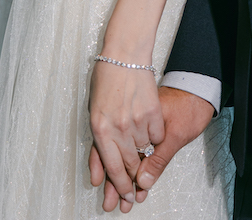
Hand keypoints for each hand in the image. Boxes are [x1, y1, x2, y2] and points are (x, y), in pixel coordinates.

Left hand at [88, 62, 164, 211]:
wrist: (124, 55)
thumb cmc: (105, 80)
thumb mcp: (94, 114)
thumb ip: (98, 147)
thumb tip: (97, 177)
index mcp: (100, 129)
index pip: (113, 168)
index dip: (120, 187)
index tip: (126, 196)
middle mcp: (118, 128)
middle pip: (130, 165)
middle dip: (132, 182)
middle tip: (135, 193)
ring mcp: (137, 120)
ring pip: (144, 152)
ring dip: (143, 159)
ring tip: (141, 160)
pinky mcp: (153, 112)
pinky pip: (157, 136)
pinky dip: (154, 139)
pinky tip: (149, 135)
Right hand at [90, 86, 214, 212]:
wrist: (198, 90)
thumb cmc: (189, 107)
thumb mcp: (177, 134)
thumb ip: (160, 158)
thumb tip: (143, 181)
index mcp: (138, 121)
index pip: (121, 152)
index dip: (118, 176)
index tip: (122, 194)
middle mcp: (133, 123)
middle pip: (118, 156)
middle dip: (114, 182)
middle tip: (111, 202)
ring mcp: (137, 126)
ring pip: (122, 155)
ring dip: (119, 178)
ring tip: (117, 198)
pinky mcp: (144, 129)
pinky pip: (131, 150)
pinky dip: (129, 166)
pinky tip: (128, 179)